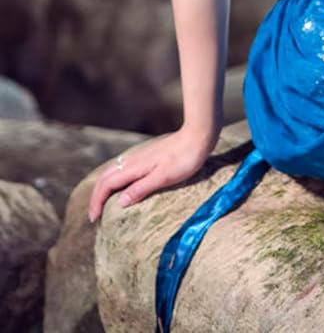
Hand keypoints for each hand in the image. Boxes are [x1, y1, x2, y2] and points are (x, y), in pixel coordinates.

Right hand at [88, 126, 216, 222]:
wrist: (198, 136)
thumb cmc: (185, 158)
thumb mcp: (164, 177)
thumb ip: (141, 188)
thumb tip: (119, 202)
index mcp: (134, 167)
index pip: (106, 184)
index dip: (96, 201)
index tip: (94, 219)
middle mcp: (133, 160)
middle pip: (105, 177)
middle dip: (96, 196)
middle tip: (95, 214)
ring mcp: (140, 156)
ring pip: (113, 171)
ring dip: (104, 187)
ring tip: (105, 203)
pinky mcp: (148, 155)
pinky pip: (123, 169)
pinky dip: (115, 180)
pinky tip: (123, 187)